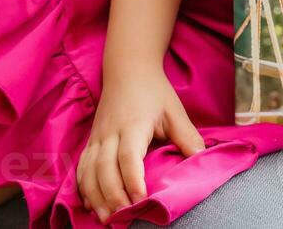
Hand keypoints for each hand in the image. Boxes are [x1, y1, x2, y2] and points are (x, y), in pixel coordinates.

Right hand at [78, 67, 205, 222]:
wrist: (127, 68)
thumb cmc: (154, 91)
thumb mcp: (175, 111)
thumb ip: (187, 136)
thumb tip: (201, 161)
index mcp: (132, 125)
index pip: (128, 156)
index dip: (132, 180)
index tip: (141, 200)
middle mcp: (110, 132)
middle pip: (104, 168)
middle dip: (112, 196)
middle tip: (122, 218)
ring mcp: (97, 136)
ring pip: (88, 170)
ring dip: (95, 196)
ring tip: (104, 218)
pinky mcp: (91, 140)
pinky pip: (81, 166)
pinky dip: (83, 186)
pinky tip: (89, 203)